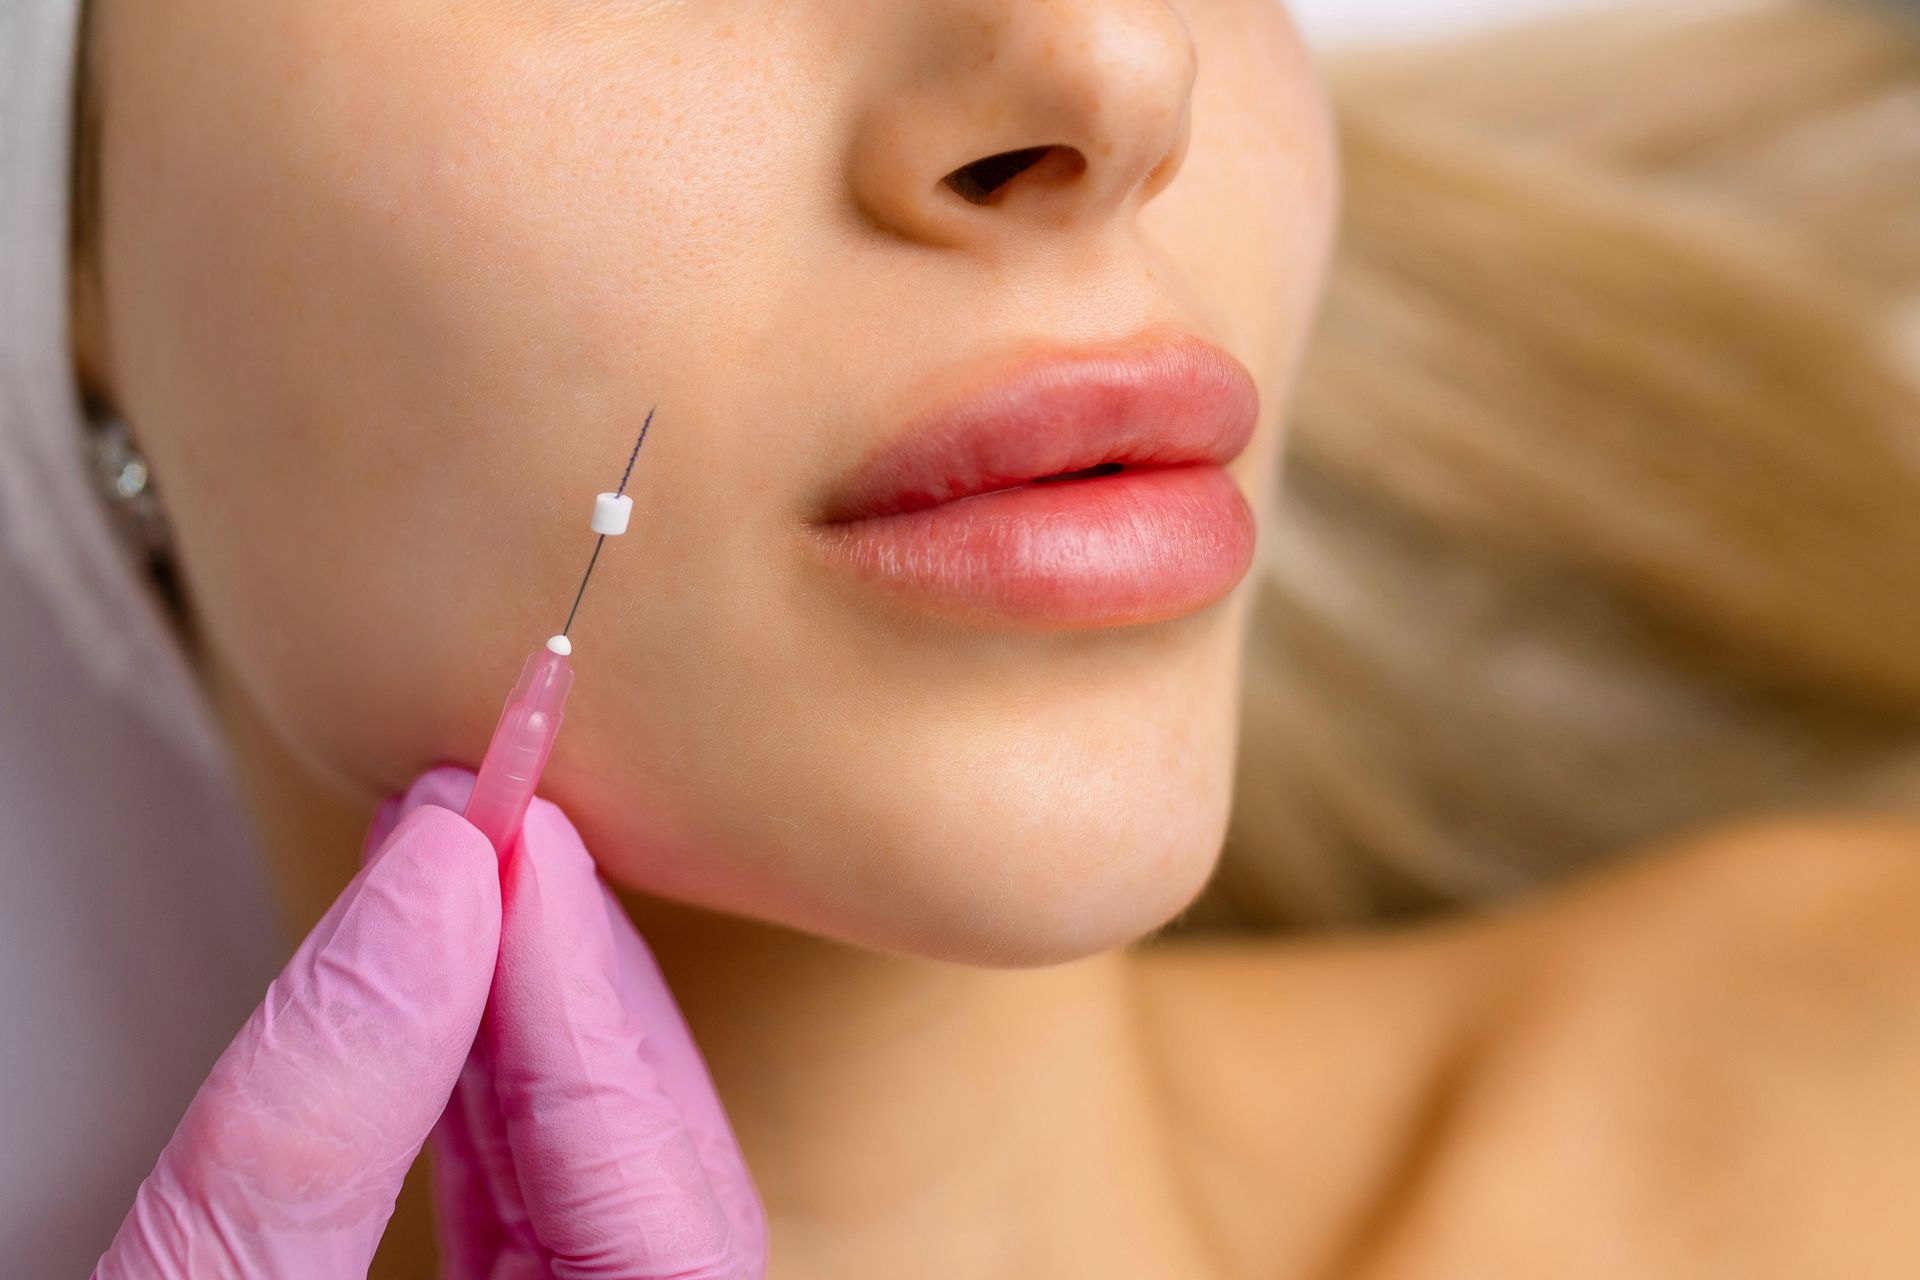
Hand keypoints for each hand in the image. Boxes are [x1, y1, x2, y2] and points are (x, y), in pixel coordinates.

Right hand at [94, 765, 765, 1278]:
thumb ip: (306, 1134)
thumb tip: (424, 895)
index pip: (676, 1223)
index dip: (592, 1015)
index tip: (509, 849)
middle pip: (663, 1192)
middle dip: (571, 993)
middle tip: (494, 828)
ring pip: (598, 1198)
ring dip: (526, 1023)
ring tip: (462, 872)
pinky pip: (526, 1230)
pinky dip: (482, 1105)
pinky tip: (445, 997)